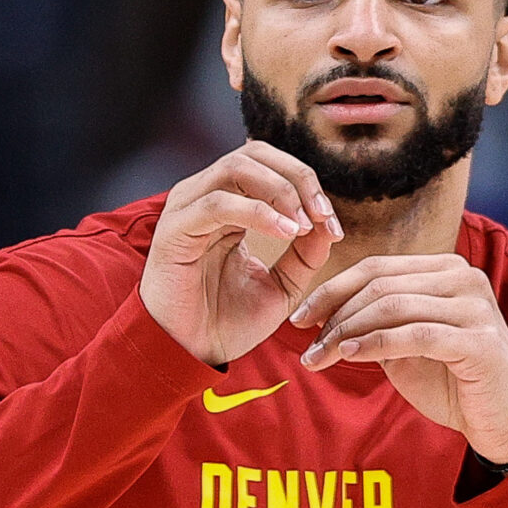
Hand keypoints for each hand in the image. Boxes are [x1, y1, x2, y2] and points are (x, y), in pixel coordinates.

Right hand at [142, 141, 340, 366]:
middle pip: (255, 153)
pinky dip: (256, 211)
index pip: (271, 166)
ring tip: (302, 225)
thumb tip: (329, 224)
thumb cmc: (228, 321)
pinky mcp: (174, 229)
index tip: (333, 225)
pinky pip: (217, 203)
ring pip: (236, 167)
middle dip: (298, 178)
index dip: (307, 186)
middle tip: (322, 215)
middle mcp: (205, 196)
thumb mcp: (282, 285)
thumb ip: (305, 253)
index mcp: (229, 204)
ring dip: (280, 191)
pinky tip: (283, 232)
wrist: (191, 354)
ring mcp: (187, 208)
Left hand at [289, 255, 507, 460]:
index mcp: (445, 269)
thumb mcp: (406, 345)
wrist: (501, 419)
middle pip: (380, 285)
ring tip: (320, 355)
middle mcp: (464, 278)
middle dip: (335, 314)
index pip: (376, 268)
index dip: (332, 289)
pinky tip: (349, 356)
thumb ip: (375, 322)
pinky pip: (415, 336)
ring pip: (393, 307)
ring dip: (348, 332)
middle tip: (307, 344)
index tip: (299, 317)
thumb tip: (322, 314)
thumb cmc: (452, 380)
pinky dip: (376, 344)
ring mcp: (474, 307)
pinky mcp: (479, 341)